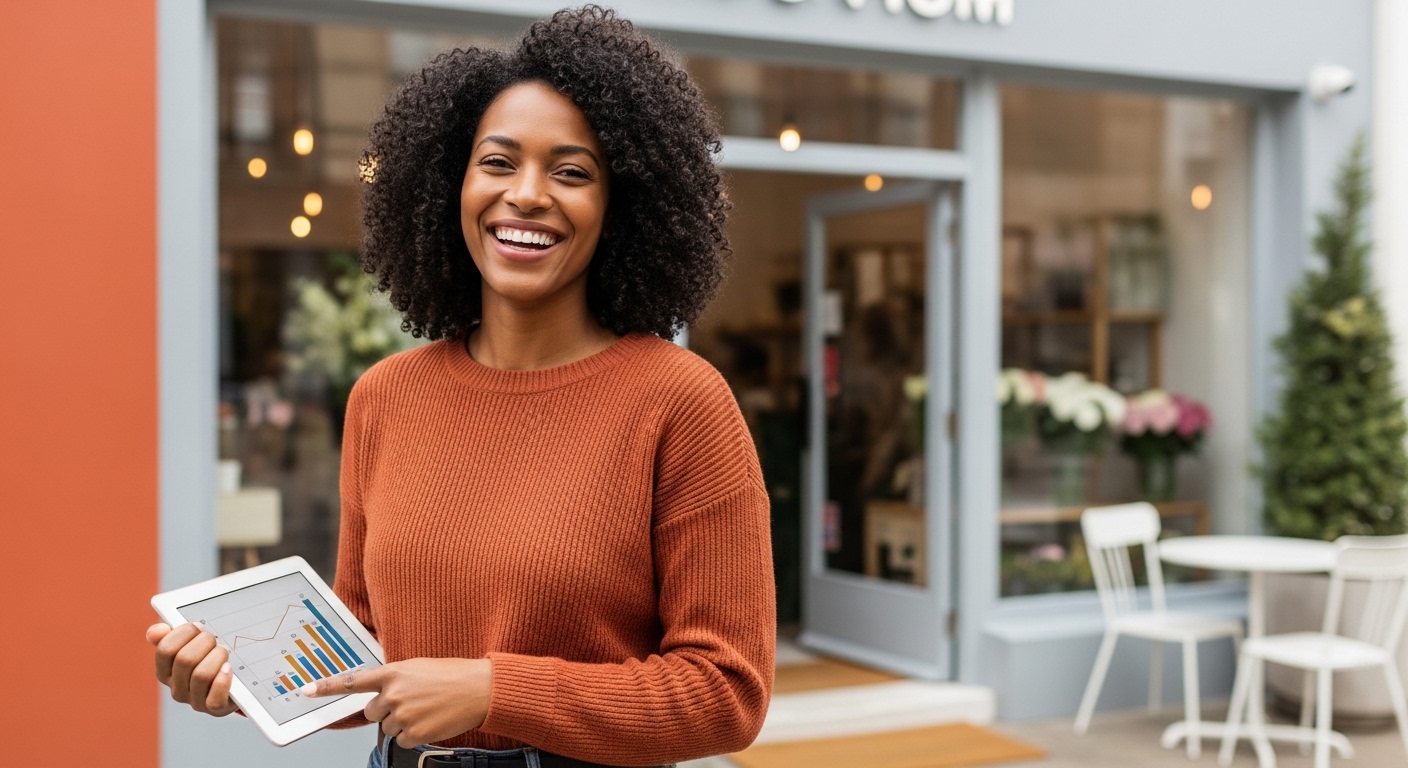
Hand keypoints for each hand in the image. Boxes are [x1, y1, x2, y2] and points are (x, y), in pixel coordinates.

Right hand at [147, 622, 240, 716]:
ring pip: (201, 675)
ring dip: (217, 656)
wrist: (234, 685)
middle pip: (185, 660)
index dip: (183, 633)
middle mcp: (176, 689)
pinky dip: (223, 679)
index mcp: (165, 672)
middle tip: (215, 639)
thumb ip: (170, 635)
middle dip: (204, 642)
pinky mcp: (214, 708)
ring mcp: (194, 700)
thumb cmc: (209, 659)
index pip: (165, 650)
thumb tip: (155, 631)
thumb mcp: (190, 645)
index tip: (198, 626)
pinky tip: (228, 668)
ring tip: (224, 652)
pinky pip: (215, 696)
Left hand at [302, 658, 491, 747]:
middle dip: (386, 709)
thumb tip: (382, 695)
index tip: (307, 690)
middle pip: (372, 711)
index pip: (353, 681)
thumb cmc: (454, 675)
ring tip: (426, 710)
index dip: (327, 687)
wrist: (480, 689)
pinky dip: (414, 735)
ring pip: (387, 727)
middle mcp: (394, 693)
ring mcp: (402, 715)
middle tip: (411, 702)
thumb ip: (396, 679)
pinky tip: (430, 721)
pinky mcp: (413, 734)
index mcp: (394, 672)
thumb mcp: (419, 667)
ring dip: (402, 722)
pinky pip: (402, 740)